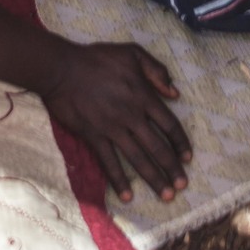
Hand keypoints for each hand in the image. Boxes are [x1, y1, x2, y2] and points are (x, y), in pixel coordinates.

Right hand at [39, 41, 189, 202]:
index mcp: (143, 96)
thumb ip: (156, 70)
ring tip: (166, 196)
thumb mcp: (132, 53)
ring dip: (154, 178)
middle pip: (158, 147)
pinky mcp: (94, 136)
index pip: (169, 124)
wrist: (62, 68)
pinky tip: (127, 196)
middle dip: (172, 169)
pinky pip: (109, 162)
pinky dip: (118, 180)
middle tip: (182, 186)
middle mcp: (131, 116)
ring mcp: (112, 128)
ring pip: (138, 158)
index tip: (187, 158)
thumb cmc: (97, 58)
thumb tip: (175, 93)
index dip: (180, 143)